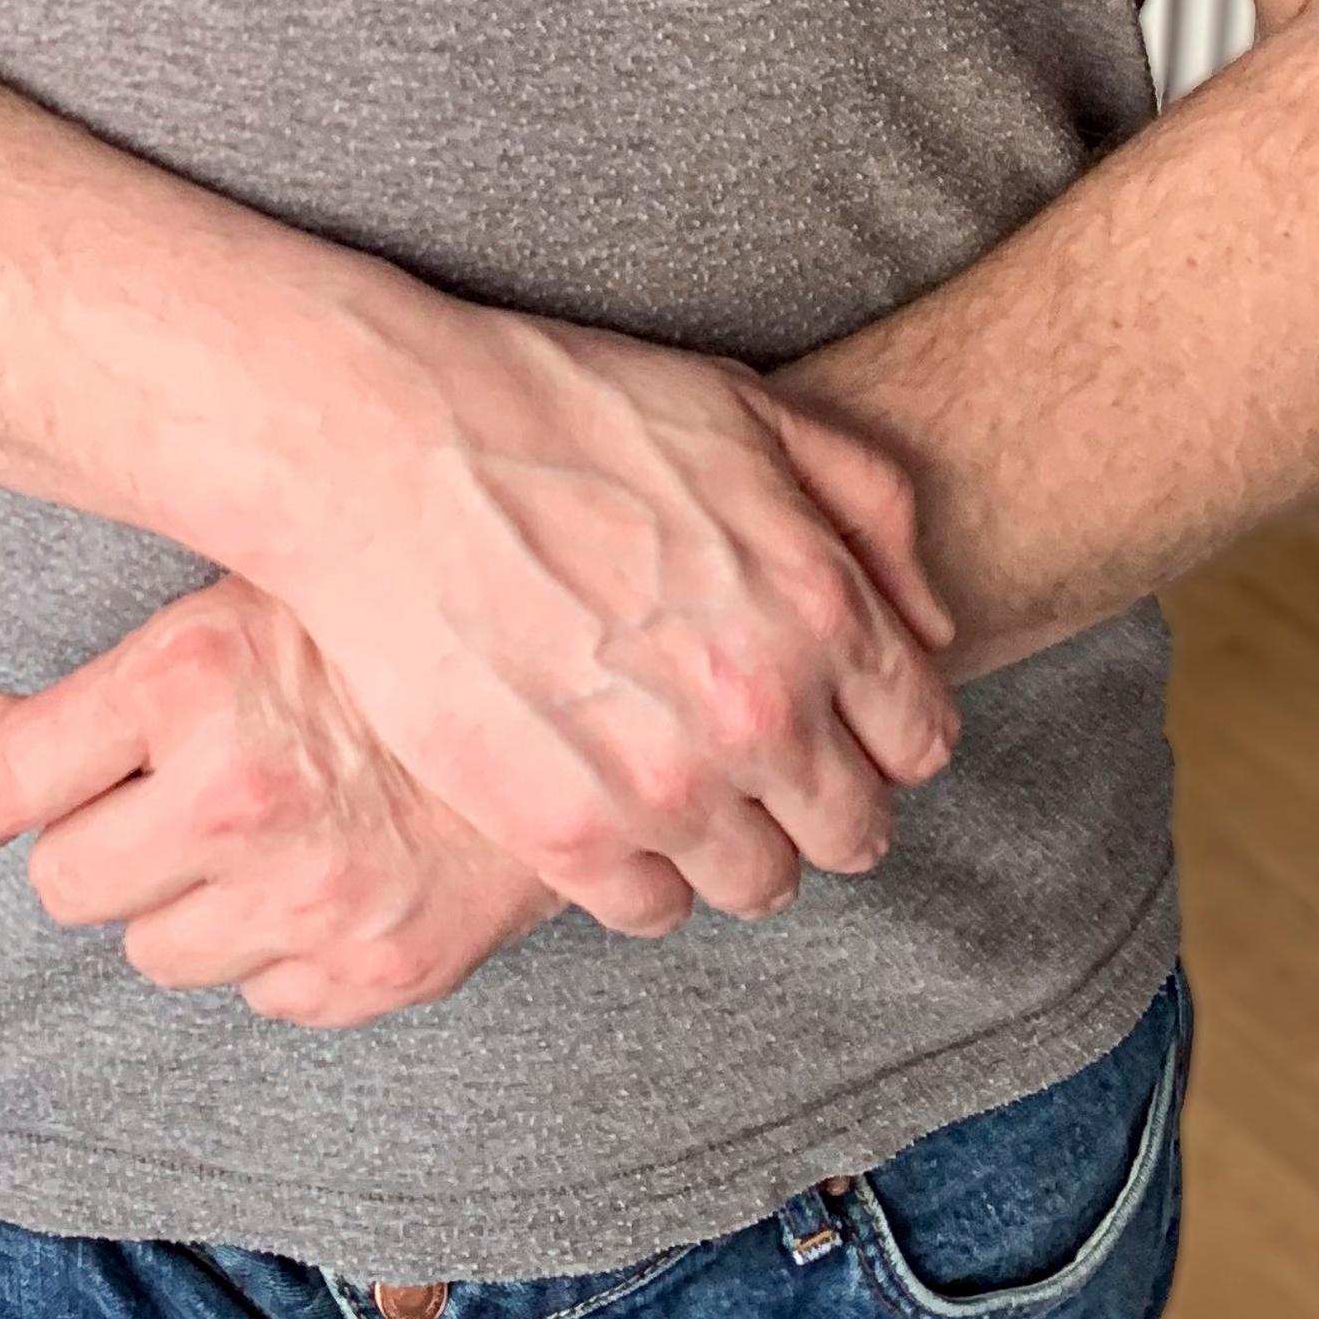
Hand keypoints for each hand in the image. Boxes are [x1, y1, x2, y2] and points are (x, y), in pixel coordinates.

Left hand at [0, 583, 556, 1028]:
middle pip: (64, 883)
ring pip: (153, 953)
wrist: (582, 687)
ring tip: (250, 831)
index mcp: (190, 676)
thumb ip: (116, 672)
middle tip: (149, 797)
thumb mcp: (248, 590)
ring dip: (181, 900)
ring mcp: (306, 898)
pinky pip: (259, 994)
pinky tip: (323, 870)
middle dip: (92, 841)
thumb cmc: (394, 621)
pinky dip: (272, 947)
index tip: (4, 784)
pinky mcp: (371, 970)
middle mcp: (235, 796)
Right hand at [254, 314, 959, 934]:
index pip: (920, 739)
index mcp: (820, 604)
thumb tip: (932, 624)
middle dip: (820, 799)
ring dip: (733, 843)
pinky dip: (641, 873)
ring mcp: (665, 784)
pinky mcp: (564, 834)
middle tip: (755, 761)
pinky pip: (652, 911)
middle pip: (853, 832)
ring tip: (677, 786)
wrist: (387, 448)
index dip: (882, 730)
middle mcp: (762, 709)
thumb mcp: (742, 408)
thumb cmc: (558, 408)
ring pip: (759, 884)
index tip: (834, 720)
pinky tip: (605, 804)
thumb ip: (866, 505)